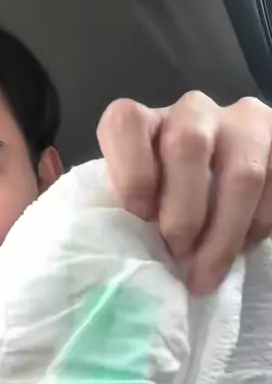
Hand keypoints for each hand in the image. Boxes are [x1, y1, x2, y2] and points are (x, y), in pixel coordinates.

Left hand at [97, 91, 271, 294]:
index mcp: (145, 122)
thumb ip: (131, 211)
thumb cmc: (168, 203)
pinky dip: (257, 228)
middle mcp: (193, 111)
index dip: (130, 169)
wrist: (221, 187)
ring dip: (224, 234)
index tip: (138, 215)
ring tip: (208, 272)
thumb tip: (128, 254)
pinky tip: (242, 248)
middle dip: (184, 212)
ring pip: (242, 173)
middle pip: (188, 146)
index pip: (125, 122)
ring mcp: (243, 122)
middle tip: (178, 253)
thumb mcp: (141, 201)